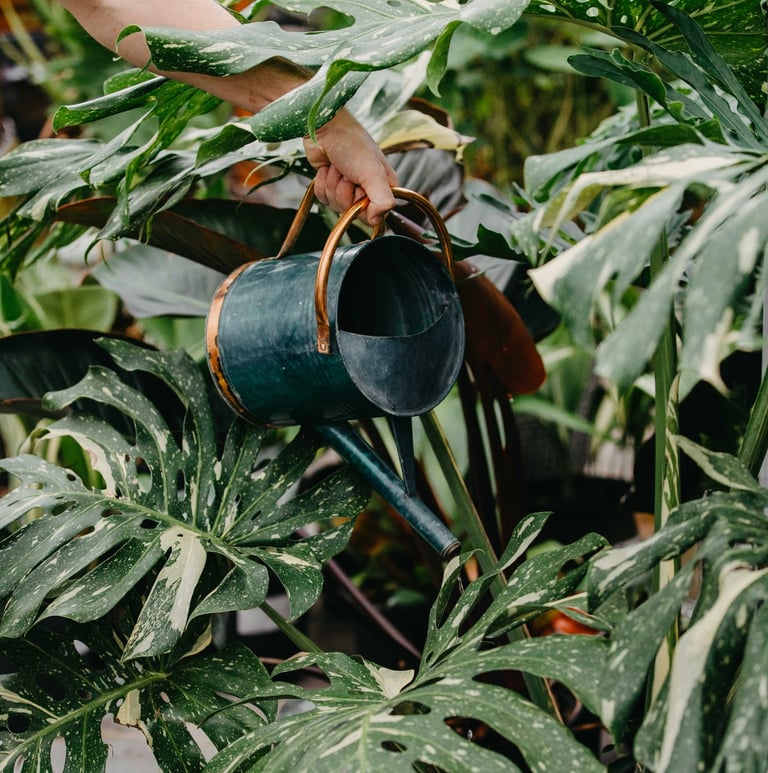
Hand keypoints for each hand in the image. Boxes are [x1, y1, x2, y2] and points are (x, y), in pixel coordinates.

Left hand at [304, 109, 397, 225]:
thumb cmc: (352, 144)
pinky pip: (323, 198)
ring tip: (337, 167)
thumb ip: (383, 199)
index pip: (373, 216)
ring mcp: (347, 187)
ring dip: (332, 185)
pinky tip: (327, 169)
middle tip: (347, 174)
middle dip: (344, 192)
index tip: (360, 189)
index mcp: (383, 187)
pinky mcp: (330, 184)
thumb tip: (378, 220)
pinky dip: (322, 184)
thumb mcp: (373, 172)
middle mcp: (367, 189)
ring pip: (336, 205)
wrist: (325, 127)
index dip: (362, 207)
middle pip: (353, 212)